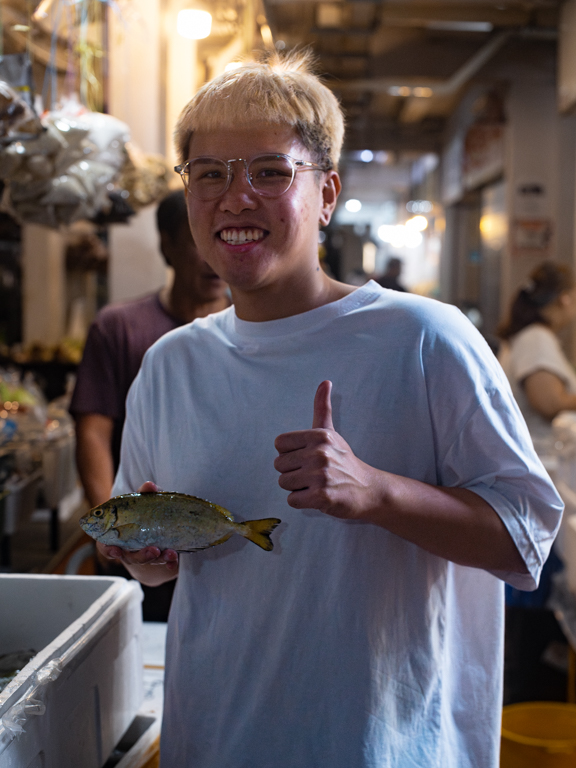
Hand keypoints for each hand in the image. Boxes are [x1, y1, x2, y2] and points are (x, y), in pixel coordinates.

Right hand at [97, 481, 178, 571]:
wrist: (157, 525)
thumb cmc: (142, 513)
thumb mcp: (142, 503)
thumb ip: (144, 495)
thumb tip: (149, 485)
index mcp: (118, 537)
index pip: (107, 546)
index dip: (109, 550)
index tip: (116, 550)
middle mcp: (129, 550)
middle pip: (131, 558)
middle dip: (142, 556)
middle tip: (154, 550)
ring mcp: (145, 556)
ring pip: (149, 561)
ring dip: (160, 558)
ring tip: (170, 553)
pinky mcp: (160, 559)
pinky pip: (164, 565)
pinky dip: (170, 564)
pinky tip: (174, 562)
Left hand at [274, 381, 378, 518]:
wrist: (368, 490)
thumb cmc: (344, 461)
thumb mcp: (331, 433)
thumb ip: (323, 407)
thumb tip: (325, 382)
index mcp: (318, 435)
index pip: (279, 443)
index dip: (289, 453)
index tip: (305, 457)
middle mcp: (319, 453)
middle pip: (279, 465)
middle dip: (292, 472)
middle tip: (313, 474)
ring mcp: (320, 475)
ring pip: (283, 483)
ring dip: (297, 487)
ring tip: (315, 484)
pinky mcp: (321, 496)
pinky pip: (292, 500)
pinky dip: (302, 502)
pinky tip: (318, 496)